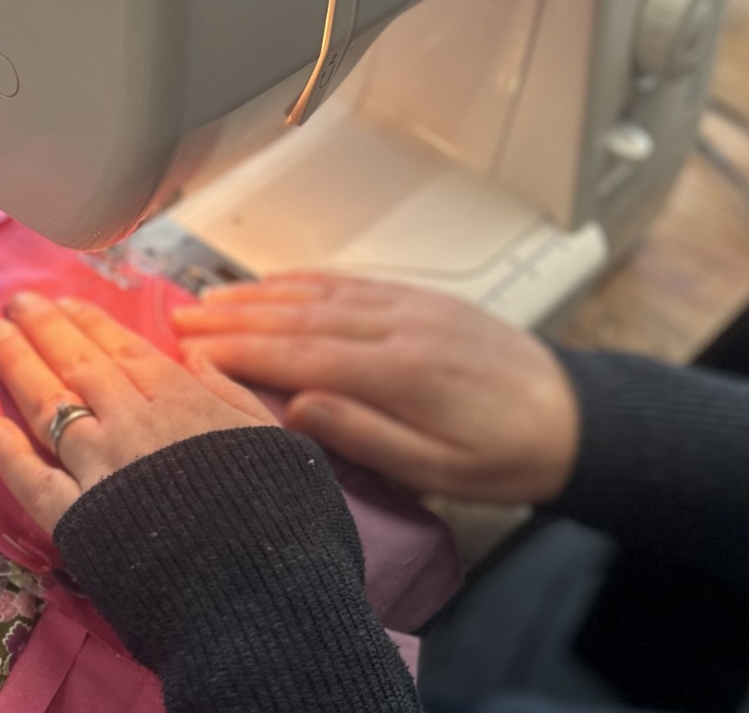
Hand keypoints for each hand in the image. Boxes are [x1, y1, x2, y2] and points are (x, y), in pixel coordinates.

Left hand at [0, 291, 276, 531]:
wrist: (258, 583)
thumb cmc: (278, 511)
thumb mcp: (269, 435)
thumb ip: (229, 392)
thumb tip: (195, 355)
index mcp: (180, 399)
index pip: (122, 349)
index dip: (88, 323)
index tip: (64, 302)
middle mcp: (131, 423)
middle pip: (77, 365)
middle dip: (43, 328)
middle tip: (16, 301)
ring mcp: (98, 469)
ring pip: (47, 406)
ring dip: (16, 366)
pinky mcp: (76, 520)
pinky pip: (31, 480)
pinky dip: (8, 452)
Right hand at [173, 274, 579, 503]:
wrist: (572, 417)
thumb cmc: (506, 454)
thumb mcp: (436, 468)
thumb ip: (364, 434)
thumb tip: (298, 406)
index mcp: (399, 372)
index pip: (297, 354)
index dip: (237, 351)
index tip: (189, 350)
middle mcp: (398, 327)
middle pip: (295, 315)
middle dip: (229, 317)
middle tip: (176, 320)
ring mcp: (408, 306)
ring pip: (316, 292)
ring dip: (255, 294)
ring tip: (206, 299)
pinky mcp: (419, 299)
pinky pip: (348, 281)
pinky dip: (301, 280)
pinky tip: (273, 284)